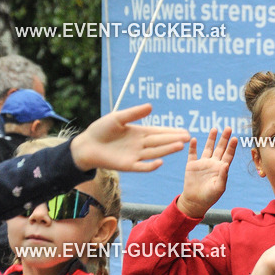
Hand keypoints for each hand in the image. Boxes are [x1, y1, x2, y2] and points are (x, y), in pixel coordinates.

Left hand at [70, 104, 188, 171]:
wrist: (87, 145)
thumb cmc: (101, 130)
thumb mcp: (117, 118)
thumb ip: (134, 113)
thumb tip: (151, 107)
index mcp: (139, 133)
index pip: (159, 132)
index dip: (172, 132)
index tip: (185, 131)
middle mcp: (140, 145)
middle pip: (160, 142)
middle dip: (174, 139)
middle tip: (188, 137)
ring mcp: (135, 156)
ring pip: (155, 153)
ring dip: (167, 150)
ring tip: (180, 146)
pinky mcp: (128, 165)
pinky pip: (142, 167)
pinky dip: (150, 165)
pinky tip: (160, 162)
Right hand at [177, 128, 237, 219]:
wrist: (195, 202)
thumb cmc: (209, 197)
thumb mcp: (219, 188)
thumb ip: (223, 176)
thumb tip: (226, 164)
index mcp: (221, 169)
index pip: (228, 155)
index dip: (232, 147)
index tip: (235, 138)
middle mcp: (212, 164)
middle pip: (220, 148)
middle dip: (224, 138)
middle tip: (228, 128)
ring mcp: (202, 163)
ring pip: (208, 148)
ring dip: (211, 139)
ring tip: (215, 129)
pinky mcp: (192, 165)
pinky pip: (192, 153)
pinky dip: (193, 146)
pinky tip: (194, 139)